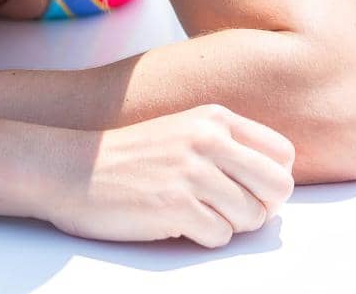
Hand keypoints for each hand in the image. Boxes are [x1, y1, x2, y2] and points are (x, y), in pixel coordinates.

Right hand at [41, 103, 295, 247]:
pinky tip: (177, 223)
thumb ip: (228, 145)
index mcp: (215, 118)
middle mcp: (209, 139)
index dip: (272, 181)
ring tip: (196, 215)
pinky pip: (220, 236)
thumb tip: (277, 182)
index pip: (283, 153)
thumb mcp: (185, 130)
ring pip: (251, 216)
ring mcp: (192, 172)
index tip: (249, 191)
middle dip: (262, 208)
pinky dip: (204, 237)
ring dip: (229, 225)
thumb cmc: (131, 157)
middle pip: (278, 186)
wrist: (72, 169)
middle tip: (232, 212)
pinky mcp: (175, 205)